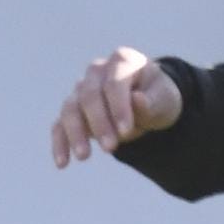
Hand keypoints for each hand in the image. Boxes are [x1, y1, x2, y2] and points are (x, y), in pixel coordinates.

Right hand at [51, 47, 181, 168]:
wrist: (151, 103)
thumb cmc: (158, 97)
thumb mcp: (163, 99)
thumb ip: (150, 101)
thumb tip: (136, 99)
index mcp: (122, 60)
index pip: (114, 83)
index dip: (118, 107)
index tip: (126, 131)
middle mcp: (97, 71)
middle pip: (89, 95)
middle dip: (99, 123)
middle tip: (110, 148)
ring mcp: (82, 89)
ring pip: (70, 109)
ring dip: (75, 133)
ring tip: (84, 156)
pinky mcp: (73, 110)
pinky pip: (60, 125)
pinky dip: (60, 143)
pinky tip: (63, 163)